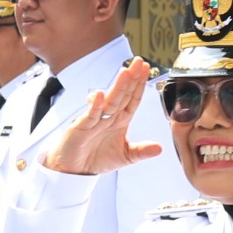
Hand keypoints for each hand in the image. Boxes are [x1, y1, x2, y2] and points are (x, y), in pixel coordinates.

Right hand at [44, 59, 165, 174]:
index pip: (132, 99)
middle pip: (122, 95)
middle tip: (138, 62)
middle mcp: (108, 117)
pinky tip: (100, 95)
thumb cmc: (96, 159)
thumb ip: (141, 151)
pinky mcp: (81, 128)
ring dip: (117, 87)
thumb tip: (159, 148)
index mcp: (120, 120)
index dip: (139, 85)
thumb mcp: (125, 156)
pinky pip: (90, 115)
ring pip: (109, 101)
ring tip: (125, 73)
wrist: (73, 169)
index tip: (146, 70)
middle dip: (131, 78)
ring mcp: (95, 120)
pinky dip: (95, 106)